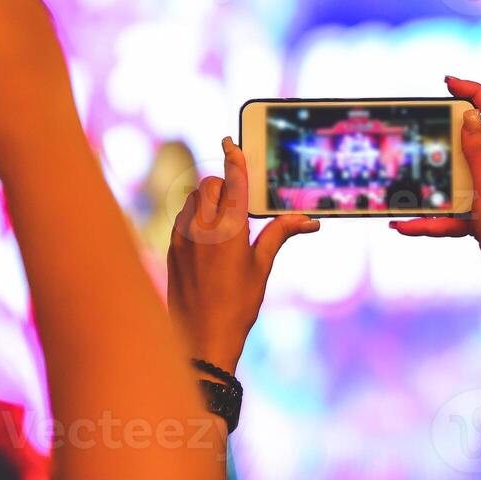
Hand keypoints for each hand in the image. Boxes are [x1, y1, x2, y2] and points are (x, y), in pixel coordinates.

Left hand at [168, 138, 317, 371]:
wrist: (202, 338)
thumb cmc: (238, 305)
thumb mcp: (262, 268)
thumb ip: (279, 235)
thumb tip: (308, 220)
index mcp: (229, 229)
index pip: (232, 181)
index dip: (234, 159)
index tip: (231, 141)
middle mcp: (202, 228)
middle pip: (208, 184)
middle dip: (222, 185)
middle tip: (236, 200)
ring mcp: (183, 237)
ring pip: (191, 200)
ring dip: (206, 200)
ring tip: (222, 221)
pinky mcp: (171, 249)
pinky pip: (181, 219)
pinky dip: (194, 217)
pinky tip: (206, 239)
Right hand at [391, 76, 480, 290]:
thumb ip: (477, 149)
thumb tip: (471, 117)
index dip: (472, 92)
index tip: (447, 82)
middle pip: (471, 144)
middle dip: (445, 140)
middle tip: (424, 128)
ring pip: (456, 181)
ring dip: (432, 187)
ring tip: (405, 186)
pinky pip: (451, 212)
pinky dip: (431, 220)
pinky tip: (405, 226)